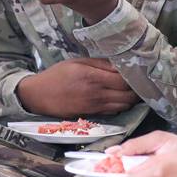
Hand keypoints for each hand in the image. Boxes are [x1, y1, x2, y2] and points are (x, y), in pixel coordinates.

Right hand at [15, 56, 137, 117]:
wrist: (39, 95)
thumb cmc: (58, 75)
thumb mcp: (78, 62)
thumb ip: (100, 63)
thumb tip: (120, 65)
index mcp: (93, 78)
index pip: (124, 82)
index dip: (133, 78)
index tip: (136, 72)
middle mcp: (97, 95)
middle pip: (128, 97)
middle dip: (136, 90)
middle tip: (136, 82)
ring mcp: (95, 107)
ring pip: (123, 106)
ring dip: (130, 99)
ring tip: (129, 90)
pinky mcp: (92, 115)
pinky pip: (113, 112)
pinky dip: (120, 106)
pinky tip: (118, 98)